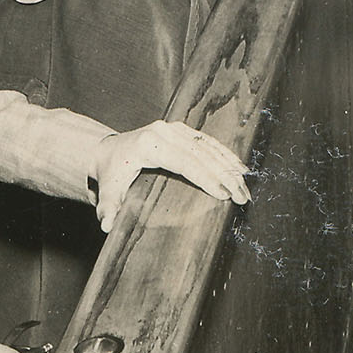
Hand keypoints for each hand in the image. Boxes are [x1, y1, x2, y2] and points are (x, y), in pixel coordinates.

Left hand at [89, 120, 251, 229]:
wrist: (108, 151)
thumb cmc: (110, 173)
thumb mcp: (108, 191)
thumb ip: (108, 207)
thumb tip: (107, 225)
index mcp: (149, 144)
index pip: (184, 162)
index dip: (206, 177)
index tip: (224, 194)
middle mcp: (164, 131)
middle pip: (201, 153)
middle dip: (225, 175)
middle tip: (242, 196)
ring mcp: (174, 128)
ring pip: (208, 146)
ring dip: (229, 166)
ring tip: (245, 186)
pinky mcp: (181, 130)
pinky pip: (207, 141)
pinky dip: (225, 155)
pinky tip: (239, 168)